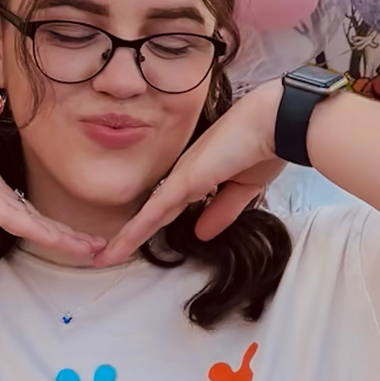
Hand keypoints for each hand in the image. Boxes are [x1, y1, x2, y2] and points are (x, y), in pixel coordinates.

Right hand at [0, 109, 105, 278]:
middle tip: (97, 247)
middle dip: (68, 234)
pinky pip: (24, 221)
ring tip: (97, 249)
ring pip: (39, 221)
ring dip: (68, 237)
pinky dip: (48, 234)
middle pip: (39, 218)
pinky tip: (69, 244)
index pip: (22, 215)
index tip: (67, 240)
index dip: (45, 229)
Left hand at [98, 82, 285, 265]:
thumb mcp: (243, 188)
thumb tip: (202, 233)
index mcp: (197, 175)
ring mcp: (181, 177)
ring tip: (104, 258)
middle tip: (108, 253)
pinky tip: (118, 249)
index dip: (151, 224)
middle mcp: (183, 174)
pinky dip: (135, 232)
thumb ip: (222, 211)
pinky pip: (154, 212)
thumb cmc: (265, 146)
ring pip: (147, 216)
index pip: (168, 206)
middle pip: (151, 212)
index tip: (136, 240)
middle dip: (130, 234)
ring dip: (125, 239)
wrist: (276, 122)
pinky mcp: (184, 181)